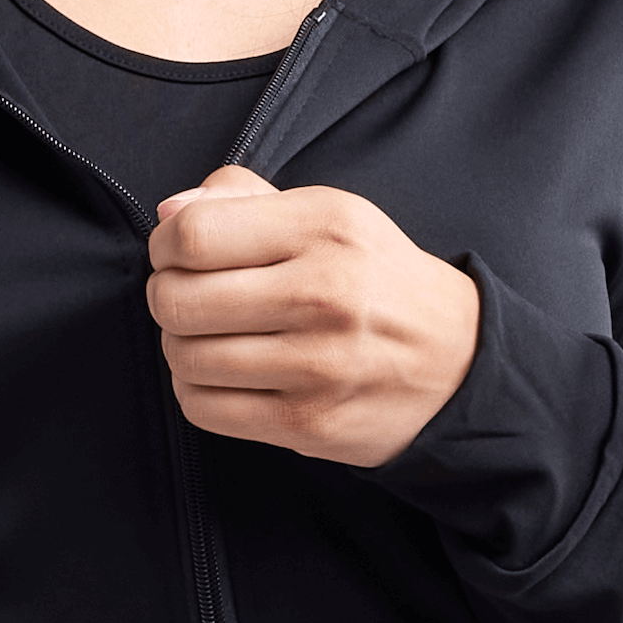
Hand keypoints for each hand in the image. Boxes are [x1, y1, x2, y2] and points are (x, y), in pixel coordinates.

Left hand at [145, 166, 478, 467]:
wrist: (456, 362)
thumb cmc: (374, 279)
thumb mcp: (327, 214)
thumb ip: (244, 199)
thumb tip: (169, 213)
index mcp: (325, 228)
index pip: (195, 234)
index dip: (165, 245)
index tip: (175, 253)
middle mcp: (323, 294)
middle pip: (179, 300)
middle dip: (166, 296)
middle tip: (186, 296)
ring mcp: (317, 365)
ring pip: (185, 357)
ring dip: (179, 345)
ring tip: (207, 335)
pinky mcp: (308, 423)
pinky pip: (203, 408)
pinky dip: (195, 389)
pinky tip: (222, 374)